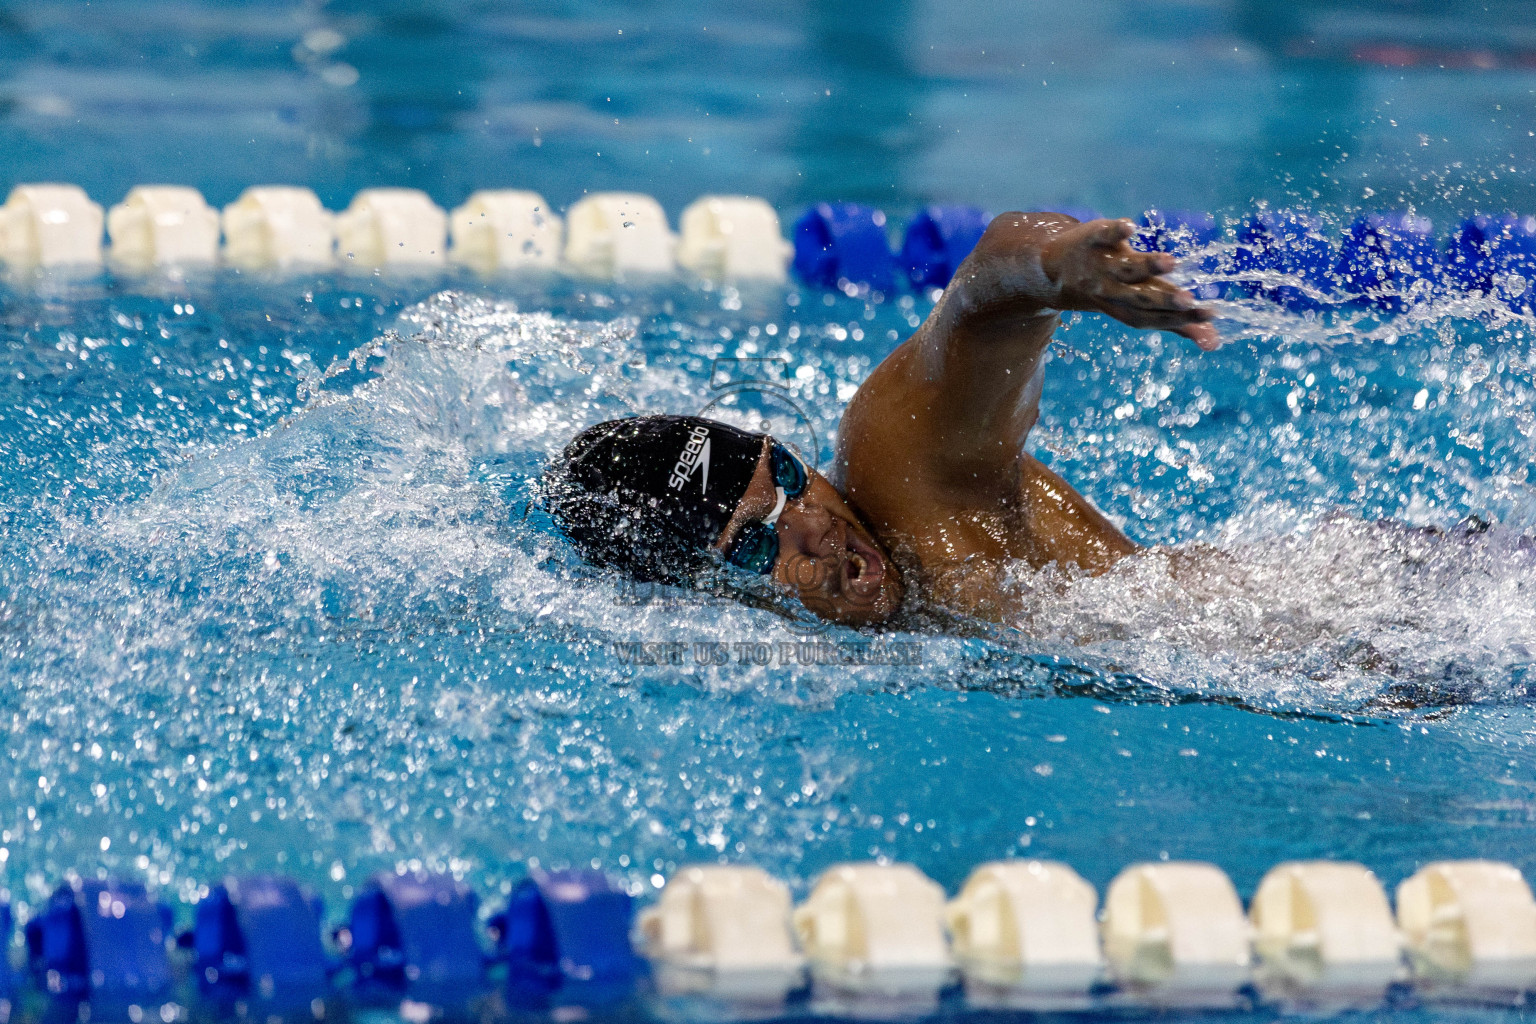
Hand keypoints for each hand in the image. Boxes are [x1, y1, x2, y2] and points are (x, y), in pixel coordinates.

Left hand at [1041, 218, 1220, 350]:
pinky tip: (1130, 227)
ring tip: (1172, 262)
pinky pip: (1103, 236)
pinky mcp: (1092, 240)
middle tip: (1191, 300)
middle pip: (1141, 298)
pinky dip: (1115, 232)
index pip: (1154, 318)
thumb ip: (1177, 323)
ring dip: (1147, 266)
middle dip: (1165, 299)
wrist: (1056, 270)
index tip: (1210, 314)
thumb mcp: (1141, 307)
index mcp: (1126, 310)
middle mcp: (1112, 292)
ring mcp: (1101, 266)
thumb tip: (1214, 345)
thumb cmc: (1112, 290)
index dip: (1180, 319)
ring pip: (1126, 269)